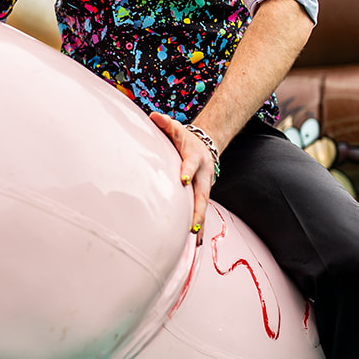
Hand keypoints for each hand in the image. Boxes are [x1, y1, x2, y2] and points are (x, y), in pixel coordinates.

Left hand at [149, 112, 214, 234]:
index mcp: (195, 158)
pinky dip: (199, 226)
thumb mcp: (176, 129)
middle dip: (197, 210)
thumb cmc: (185, 139)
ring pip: (202, 207)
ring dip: (199, 223)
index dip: (187, 171)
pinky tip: (196, 242)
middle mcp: (202, 175)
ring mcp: (203, 187)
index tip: (182, 180)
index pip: (190, 164)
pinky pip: (200, 211)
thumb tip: (153, 116)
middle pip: (201, 194)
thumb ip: (165, 124)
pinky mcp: (201, 196)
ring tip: (195, 239)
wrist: (205, 146)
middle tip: (193, 225)